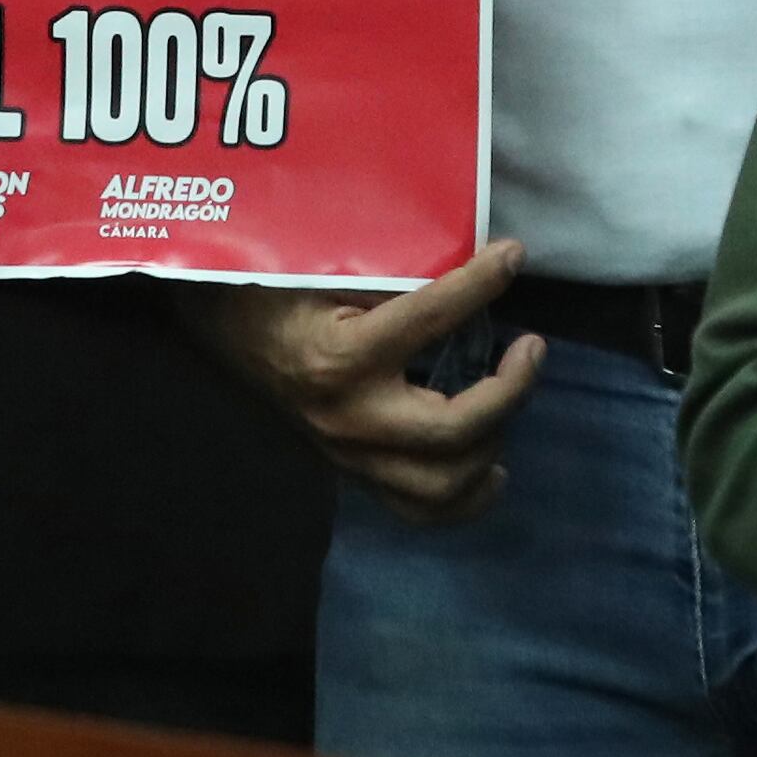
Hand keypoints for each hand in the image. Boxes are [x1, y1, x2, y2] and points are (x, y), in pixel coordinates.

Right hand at [174, 239, 544, 521]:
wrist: (225, 329)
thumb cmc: (276, 285)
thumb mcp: (324, 263)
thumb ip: (391, 268)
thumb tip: (465, 248)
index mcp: (340, 357)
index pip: (428, 320)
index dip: (479, 285)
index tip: (511, 256)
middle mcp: (348, 417)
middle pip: (451, 429)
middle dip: (508, 390)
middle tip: (530, 347)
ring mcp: (350, 454)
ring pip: (441, 485)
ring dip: (491, 442)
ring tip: (510, 395)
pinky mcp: (354, 470)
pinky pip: (418, 508)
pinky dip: (465, 496)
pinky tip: (491, 465)